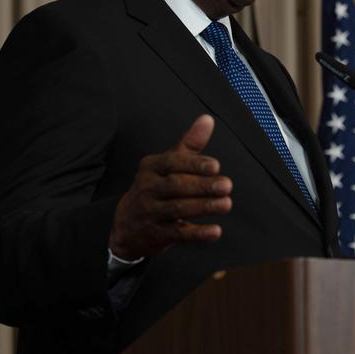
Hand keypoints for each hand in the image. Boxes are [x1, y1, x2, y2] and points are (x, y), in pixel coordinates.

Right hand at [109, 115, 232, 259]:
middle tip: (227, 185)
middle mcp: (147, 188)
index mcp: (151, 167)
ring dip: (204, 207)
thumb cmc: (156, 186)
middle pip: (176, 186)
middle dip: (202, 186)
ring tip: (226, 204)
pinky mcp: (156, 234)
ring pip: (178, 209)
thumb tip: (207, 119)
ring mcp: (150, 212)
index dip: (194, 164)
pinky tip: (215, 232)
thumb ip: (190, 143)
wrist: (127, 224)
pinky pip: (178, 233)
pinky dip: (197, 233)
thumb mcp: (168, 163)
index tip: (216, 166)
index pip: (172, 163)